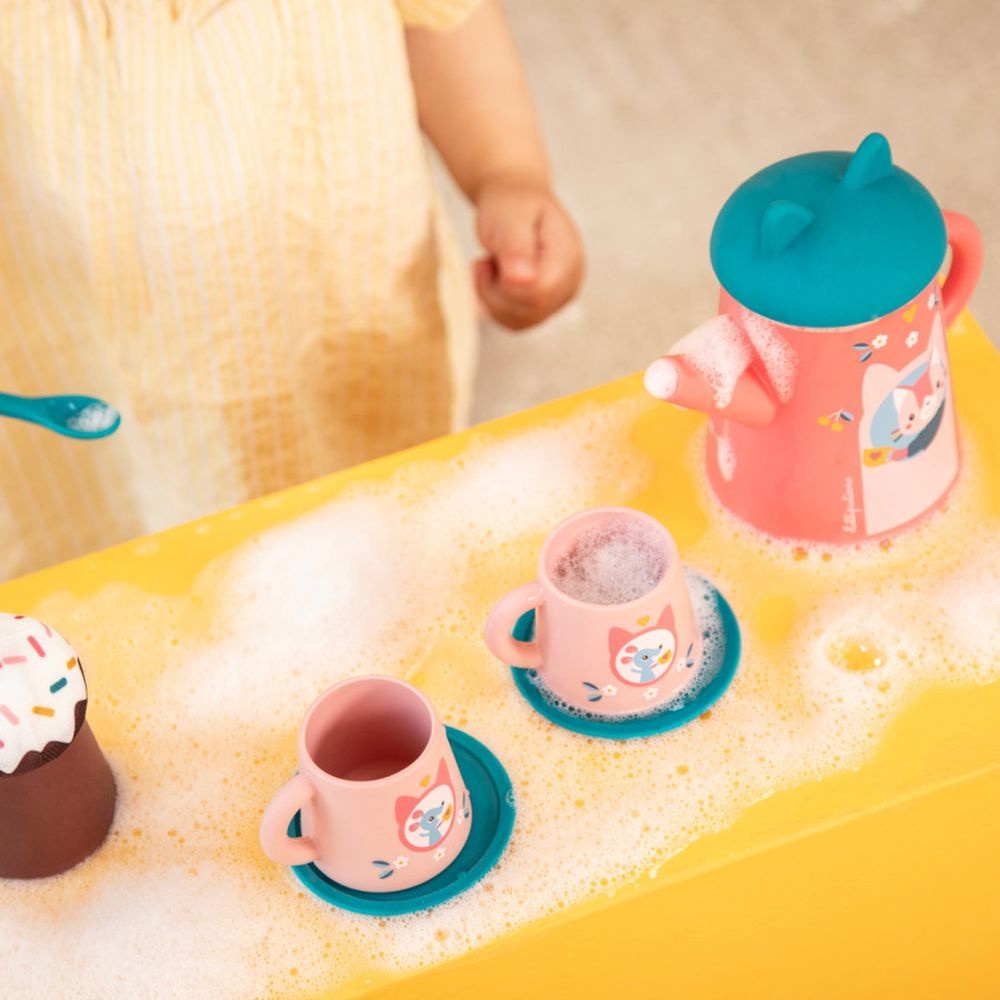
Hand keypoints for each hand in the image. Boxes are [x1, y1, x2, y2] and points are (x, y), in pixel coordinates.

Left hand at [473, 177, 583, 330]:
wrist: (516, 198)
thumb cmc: (511, 204)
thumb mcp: (508, 218)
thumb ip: (516, 248)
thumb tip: (524, 280)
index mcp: (568, 258)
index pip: (537, 295)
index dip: (503, 286)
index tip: (486, 260)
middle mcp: (571, 282)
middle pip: (528, 312)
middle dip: (495, 292)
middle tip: (486, 261)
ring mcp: (560, 297)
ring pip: (520, 322)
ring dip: (493, 299)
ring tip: (492, 266)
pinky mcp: (545, 307)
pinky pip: (516, 322)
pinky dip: (496, 306)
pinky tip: (495, 279)